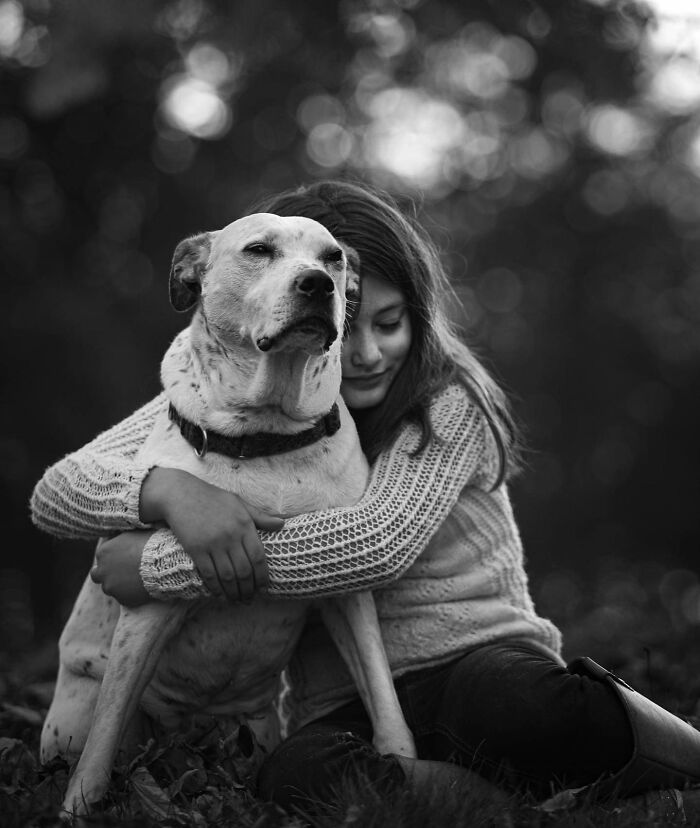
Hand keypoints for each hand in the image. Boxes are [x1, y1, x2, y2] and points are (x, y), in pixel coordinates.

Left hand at [91, 532, 151, 606]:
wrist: (164, 563)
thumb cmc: (152, 543)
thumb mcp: (134, 531)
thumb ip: (122, 535)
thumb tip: (123, 531)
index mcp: (103, 551)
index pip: (102, 553)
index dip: (113, 554)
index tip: (123, 554)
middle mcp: (102, 571)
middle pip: (97, 574)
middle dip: (107, 572)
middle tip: (122, 570)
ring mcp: (111, 587)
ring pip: (110, 587)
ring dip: (118, 584)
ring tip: (134, 579)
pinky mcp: (122, 599)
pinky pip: (124, 597)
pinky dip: (130, 593)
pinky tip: (141, 587)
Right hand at [139, 467, 283, 601]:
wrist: (182, 495)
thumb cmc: (213, 498)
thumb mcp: (240, 503)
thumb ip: (261, 516)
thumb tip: (282, 524)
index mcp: (244, 525)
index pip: (258, 557)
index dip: (262, 576)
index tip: (264, 588)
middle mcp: (231, 536)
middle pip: (244, 570)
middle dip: (249, 589)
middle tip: (250, 599)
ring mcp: (212, 543)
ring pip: (227, 576)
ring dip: (234, 592)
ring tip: (238, 601)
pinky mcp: (195, 549)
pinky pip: (208, 574)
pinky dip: (215, 588)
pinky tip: (220, 595)